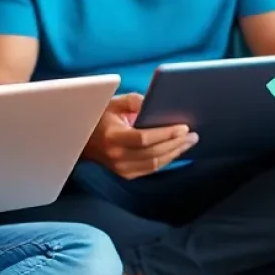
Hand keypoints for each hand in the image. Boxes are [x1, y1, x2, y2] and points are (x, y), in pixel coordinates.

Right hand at [82, 93, 198, 179]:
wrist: (82, 140)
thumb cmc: (101, 117)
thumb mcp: (114, 103)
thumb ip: (134, 100)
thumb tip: (153, 102)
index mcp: (112, 136)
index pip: (143, 138)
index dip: (165, 134)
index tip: (183, 127)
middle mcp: (116, 155)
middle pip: (152, 152)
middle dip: (176, 143)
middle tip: (192, 134)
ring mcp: (120, 168)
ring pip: (155, 163)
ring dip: (175, 152)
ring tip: (190, 141)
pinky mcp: (126, 174)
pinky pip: (151, 169)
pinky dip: (167, 159)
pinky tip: (177, 150)